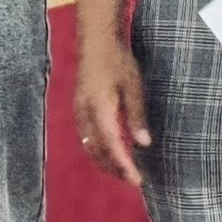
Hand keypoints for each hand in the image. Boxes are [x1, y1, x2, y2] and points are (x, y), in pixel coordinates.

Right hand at [74, 36, 152, 186]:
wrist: (96, 41)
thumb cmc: (118, 60)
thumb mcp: (134, 86)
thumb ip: (136, 116)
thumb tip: (143, 144)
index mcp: (99, 107)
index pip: (111, 144)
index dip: (123, 164)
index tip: (137, 180)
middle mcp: (85, 113)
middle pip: (97, 150)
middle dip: (114, 168)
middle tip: (133, 180)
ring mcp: (79, 111)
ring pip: (89, 146)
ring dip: (105, 161)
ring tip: (124, 170)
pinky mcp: (79, 109)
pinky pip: (86, 137)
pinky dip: (99, 149)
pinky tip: (112, 151)